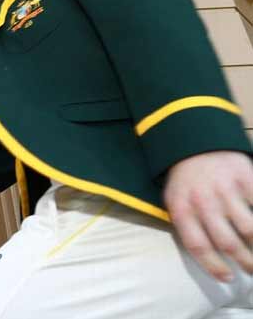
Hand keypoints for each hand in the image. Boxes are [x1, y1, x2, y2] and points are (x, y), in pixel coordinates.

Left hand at [164, 150, 252, 281]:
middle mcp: (203, 201)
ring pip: (250, 229)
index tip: (227, 278)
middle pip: (228, 242)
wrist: (195, 142)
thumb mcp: (175, 201)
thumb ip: (186, 225)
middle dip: (245, 262)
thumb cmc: (186, 180)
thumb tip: (208, 256)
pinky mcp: (245, 178)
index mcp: (182, 209)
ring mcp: (226, 190)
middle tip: (252, 271)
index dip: (214, 265)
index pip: (198, 246)